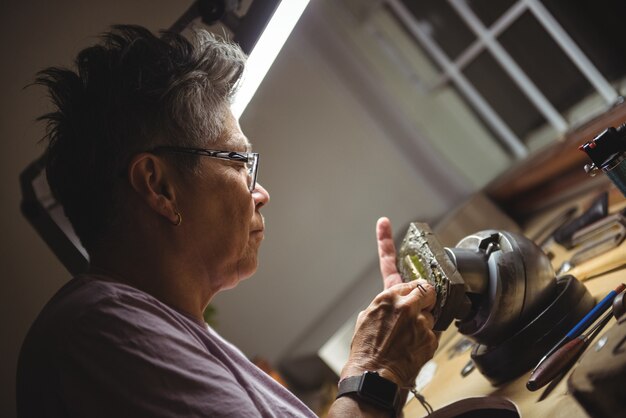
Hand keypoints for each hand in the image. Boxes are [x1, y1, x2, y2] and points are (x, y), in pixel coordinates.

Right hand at [341, 217, 437, 387]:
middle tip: (414, 312)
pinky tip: (412, 347)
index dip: (386, 243)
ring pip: (431, 311)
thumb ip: (385, 304)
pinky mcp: (431, 336)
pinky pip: (434, 330)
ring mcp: (420, 320)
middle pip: (425, 288)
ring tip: (407, 337)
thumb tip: (396, 303)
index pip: (390, 266)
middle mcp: (405, 304)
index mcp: (386, 296)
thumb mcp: (367, 319)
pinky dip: (426, 337)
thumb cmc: (366, 352)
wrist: (373, 377)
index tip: (384, 225)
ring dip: (423, 320)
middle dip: (423, 297)